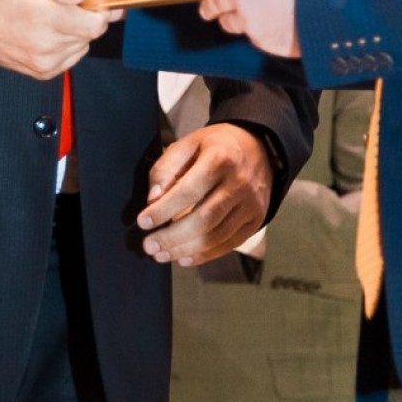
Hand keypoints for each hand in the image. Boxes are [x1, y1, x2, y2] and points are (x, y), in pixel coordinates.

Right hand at [0, 0, 108, 79]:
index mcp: (45, 19)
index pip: (96, 23)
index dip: (99, 8)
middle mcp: (47, 46)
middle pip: (91, 34)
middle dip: (87, 16)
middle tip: (70, 1)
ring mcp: (44, 62)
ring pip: (82, 46)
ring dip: (77, 30)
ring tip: (55, 14)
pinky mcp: (41, 72)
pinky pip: (69, 57)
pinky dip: (67, 44)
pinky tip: (50, 30)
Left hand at [136, 123, 273, 265]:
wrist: (258, 149)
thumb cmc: (215, 147)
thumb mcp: (188, 144)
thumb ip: (166, 168)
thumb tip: (152, 200)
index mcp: (220, 159)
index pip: (189, 191)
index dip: (164, 210)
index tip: (143, 222)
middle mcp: (240, 183)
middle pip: (204, 219)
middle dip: (172, 237)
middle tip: (149, 246)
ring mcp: (251, 204)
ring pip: (216, 236)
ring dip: (185, 250)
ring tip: (161, 255)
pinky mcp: (256, 220)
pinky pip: (229, 244)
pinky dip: (204, 255)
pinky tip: (184, 258)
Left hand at [191, 0, 308, 57]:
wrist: (325, 7)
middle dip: (208, 4)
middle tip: (206, 8)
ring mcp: (246, 17)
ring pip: (227, 21)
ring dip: (228, 20)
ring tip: (232, 20)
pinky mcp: (257, 38)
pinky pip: (250, 36)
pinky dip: (254, 33)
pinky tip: (266, 29)